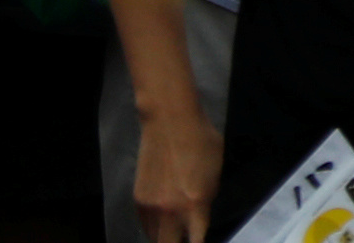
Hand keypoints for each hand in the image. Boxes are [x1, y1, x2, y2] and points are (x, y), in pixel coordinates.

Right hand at [129, 96, 217, 242]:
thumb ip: (206, 199)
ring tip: (174, 231)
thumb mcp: (216, 172)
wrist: (170, 122)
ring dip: (165, 237)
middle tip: (185, 237)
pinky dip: (154, 226)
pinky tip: (163, 219)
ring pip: (155, 237)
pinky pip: (145, 224)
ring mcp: (150, 207)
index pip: (195, 242)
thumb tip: (199, 215)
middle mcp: (170, 211)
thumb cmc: (202, 142)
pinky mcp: (137, 200)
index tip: (199, 241)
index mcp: (195, 204)